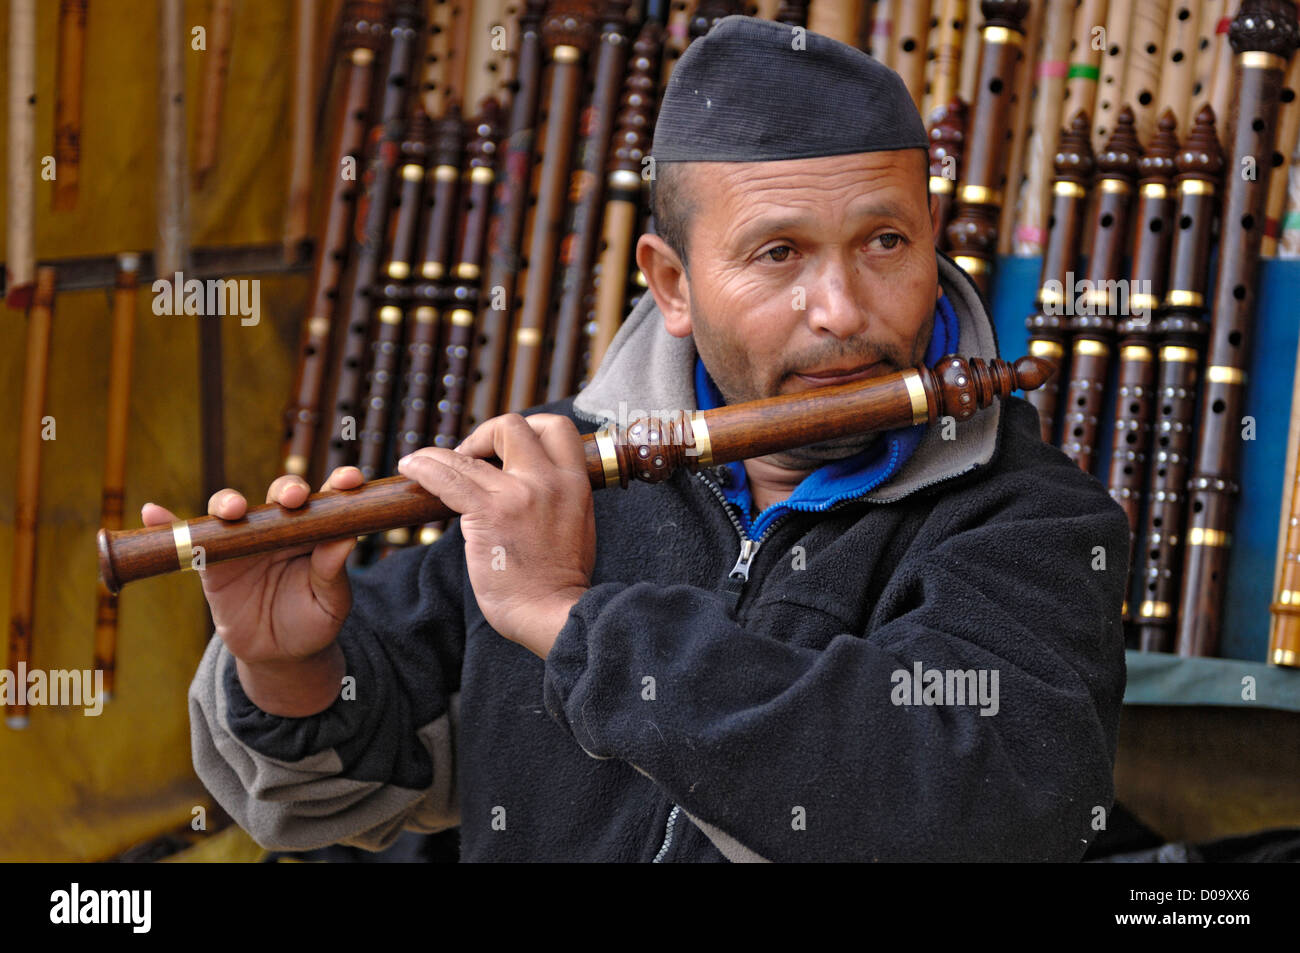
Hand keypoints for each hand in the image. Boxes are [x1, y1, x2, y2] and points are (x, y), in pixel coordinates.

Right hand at [141, 467, 361, 714]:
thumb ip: (333, 571)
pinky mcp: (213, 560)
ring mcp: (244, 539)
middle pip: (280, 495)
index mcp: (316, 531)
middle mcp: (280, 526)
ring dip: (229, 502)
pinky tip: (153, 513)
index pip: (329, 500)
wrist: (278, 654)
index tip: (351, 479)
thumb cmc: (312, 622)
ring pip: (234, 509)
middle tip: (291, 497)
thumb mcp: (330, 602)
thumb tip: (347, 538)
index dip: (339, 484)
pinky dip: (168, 524)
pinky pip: (188, 538)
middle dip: (286, 489)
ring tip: (229, 509)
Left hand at [397, 414, 593, 657]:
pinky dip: (424, 468)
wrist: (554, 614)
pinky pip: (448, 478)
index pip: (556, 428)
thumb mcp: (576, 524)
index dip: (528, 428)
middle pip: (514, 426)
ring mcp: (520, 495)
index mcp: (576, 483)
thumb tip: (524, 484)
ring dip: (441, 454)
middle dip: (486, 434)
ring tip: (422, 462)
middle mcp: (550, 481)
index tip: (505, 448)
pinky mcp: (490, 514)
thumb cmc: (560, 581)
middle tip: (470, 456)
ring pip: (471, 453)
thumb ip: (555, 497)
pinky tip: (411, 468)